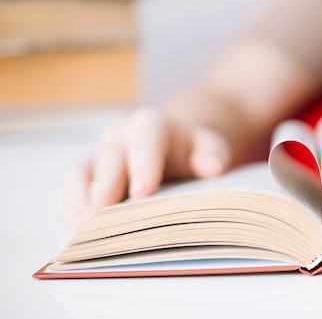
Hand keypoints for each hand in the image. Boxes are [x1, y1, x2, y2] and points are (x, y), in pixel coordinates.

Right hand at [60, 107, 231, 226]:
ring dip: (81, 202)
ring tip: (82, 232)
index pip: (145, 139)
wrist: (176, 148)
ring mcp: (100, 154)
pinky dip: (72, 208)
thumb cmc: (193, 150)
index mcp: (152, 125)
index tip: (142, 192)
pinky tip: (77, 233)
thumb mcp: (210, 147)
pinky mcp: (87, 174)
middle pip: (110, 158)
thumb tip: (212, 167)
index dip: (143, 165)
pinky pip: (72, 188)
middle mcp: (121, 136)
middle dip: (106, 188)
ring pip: (82, 172)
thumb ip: (213, 154)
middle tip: (100, 218)